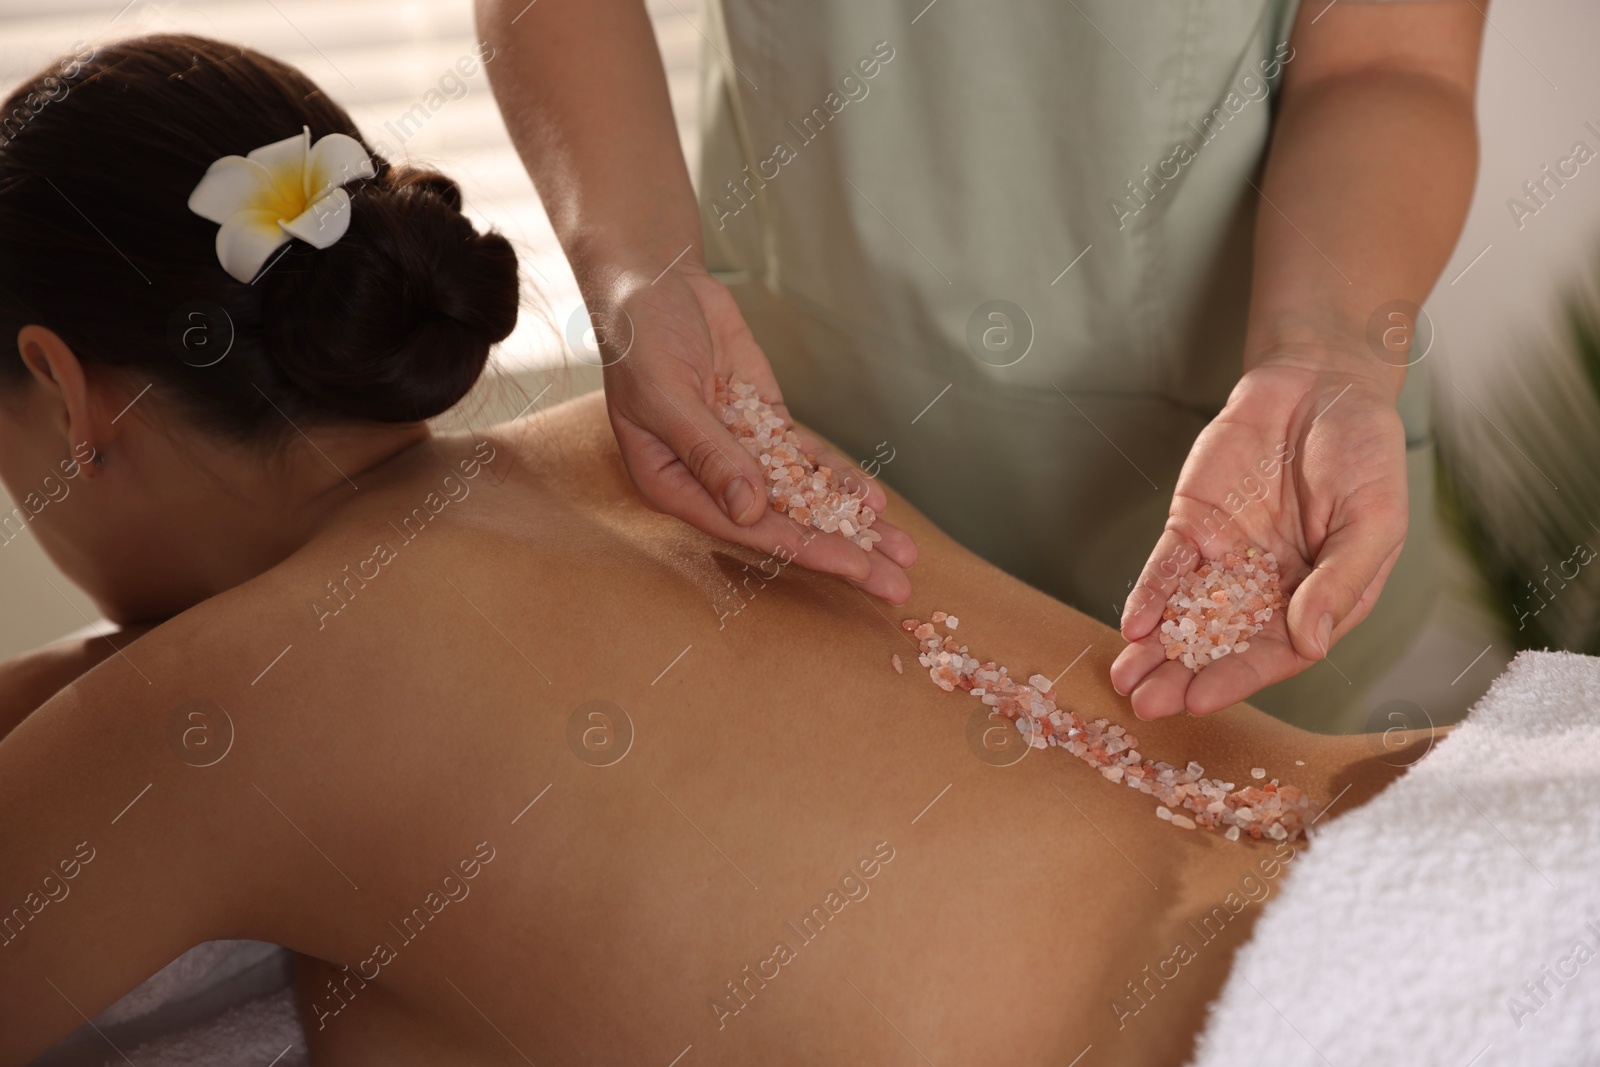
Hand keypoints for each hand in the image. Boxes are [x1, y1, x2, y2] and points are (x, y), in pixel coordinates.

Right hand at [595, 262, 916, 601]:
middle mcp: (710, 479)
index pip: (747, 529)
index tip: (854, 567)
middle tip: (896, 586)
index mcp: (672, 484)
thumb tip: (750, 511)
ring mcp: (741, 452)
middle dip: (844, 552)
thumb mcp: (665, 395)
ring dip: (853, 524)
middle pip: (784, 525)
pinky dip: (839, 478)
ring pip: (803, 497)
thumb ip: (709, 454)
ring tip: (904, 552)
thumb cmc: (638, 338)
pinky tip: (874, 501)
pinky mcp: (763, 424)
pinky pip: (806, 458)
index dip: (803, 548)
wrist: (655, 282)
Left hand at [1110, 355, 1408, 717]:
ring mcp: (1228, 558)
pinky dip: (1148, 596)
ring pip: (1186, 614)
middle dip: (1182, 676)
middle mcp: (1269, 588)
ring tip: (1125, 681)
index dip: (1237, 678)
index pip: (1276, 652)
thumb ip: (1341, 580)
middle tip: (1146, 706)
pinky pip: (1167, 568)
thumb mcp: (1373, 518)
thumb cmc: (1364, 454)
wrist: (1322, 384)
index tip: (1200, 701)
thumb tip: (1309, 642)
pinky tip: (1131, 625)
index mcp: (1320, 598)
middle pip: (1221, 643)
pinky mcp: (1194, 525)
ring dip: (1156, 649)